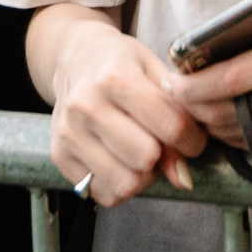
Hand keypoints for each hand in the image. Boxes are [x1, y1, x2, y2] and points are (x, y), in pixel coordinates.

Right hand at [45, 15, 205, 207]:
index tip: (192, 136)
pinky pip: (104, 194)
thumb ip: (179, 116)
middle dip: (165, 155)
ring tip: (143, 152)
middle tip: (163, 143)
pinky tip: (122, 162)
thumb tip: (182, 176)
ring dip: (144, 175)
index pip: (172, 126)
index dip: (193, 138)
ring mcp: (69, 132)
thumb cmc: (121, 62)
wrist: (75, 57)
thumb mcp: (156, 70)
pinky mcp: (59, 154)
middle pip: (146, 158)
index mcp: (115, 76)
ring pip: (125, 183)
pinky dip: (121, 186)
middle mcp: (86, 105)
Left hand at [166, 0, 251, 159]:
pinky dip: (230, 136)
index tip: (174, 77)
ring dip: (207, 121)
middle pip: (228, 107)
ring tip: (189, 106)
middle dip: (193, 104)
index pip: (236, 74)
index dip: (198, 81)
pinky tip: (218, 121)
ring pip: (236, 131)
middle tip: (171, 93)